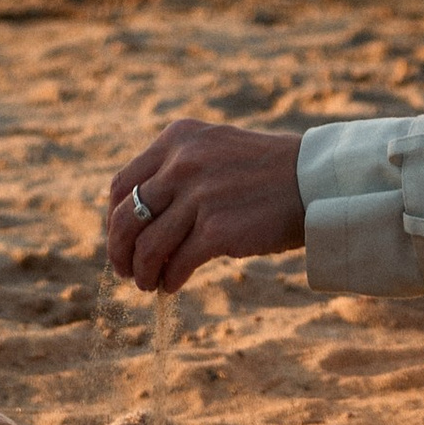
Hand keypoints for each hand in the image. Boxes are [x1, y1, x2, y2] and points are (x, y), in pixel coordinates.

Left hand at [106, 120, 305, 292]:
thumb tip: (137, 215)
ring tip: (149, 283)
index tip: (119, 240)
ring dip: (143, 272)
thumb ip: (175, 170)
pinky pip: (176, 264)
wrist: (311, 181)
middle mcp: (182, 162)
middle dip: (119, 251)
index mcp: (177, 139)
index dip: (112, 219)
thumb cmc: (263, 172)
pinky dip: (169, 280)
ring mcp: (199, 195)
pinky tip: (173, 285)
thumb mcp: (212, 150)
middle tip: (125, 271)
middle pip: (126, 218)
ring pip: (147, 246)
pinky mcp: (216, 229)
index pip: (122, 184)